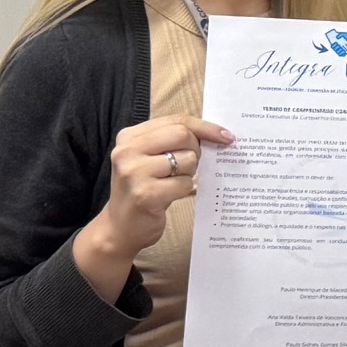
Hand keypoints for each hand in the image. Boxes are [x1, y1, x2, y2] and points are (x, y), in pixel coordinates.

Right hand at [76, 114, 233, 290]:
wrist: (120, 226)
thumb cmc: (145, 188)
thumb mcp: (151, 158)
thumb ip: (174, 141)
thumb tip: (219, 134)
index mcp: (129, 137)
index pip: (177, 120)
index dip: (205, 127)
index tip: (226, 136)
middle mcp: (126, 151)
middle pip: (183, 135)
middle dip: (196, 151)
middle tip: (188, 166)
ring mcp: (133, 172)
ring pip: (187, 160)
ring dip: (189, 174)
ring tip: (171, 183)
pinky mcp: (144, 194)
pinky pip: (184, 184)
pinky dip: (184, 190)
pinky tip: (169, 196)